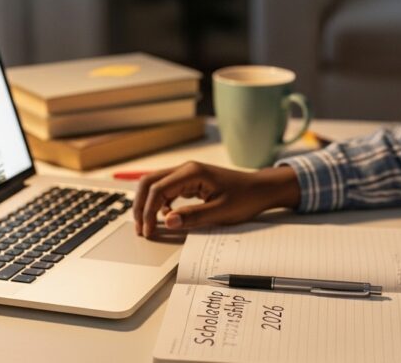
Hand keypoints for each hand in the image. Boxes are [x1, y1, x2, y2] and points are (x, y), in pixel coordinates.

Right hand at [133, 162, 299, 237]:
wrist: (261, 189)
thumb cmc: (245, 198)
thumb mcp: (221, 212)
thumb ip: (193, 216)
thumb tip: (166, 221)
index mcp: (192, 172)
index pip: (158, 190)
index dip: (148, 212)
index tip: (148, 232)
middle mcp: (185, 169)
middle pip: (149, 182)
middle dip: (140, 206)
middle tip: (141, 229)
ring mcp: (186, 173)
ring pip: (155, 184)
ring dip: (147, 203)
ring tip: (147, 225)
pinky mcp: (189, 180)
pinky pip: (166, 189)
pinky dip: (159, 202)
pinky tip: (165, 217)